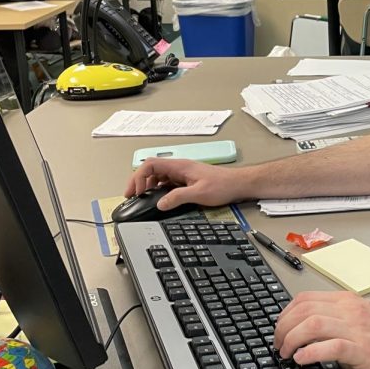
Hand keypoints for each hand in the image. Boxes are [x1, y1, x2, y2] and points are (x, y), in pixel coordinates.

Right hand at [125, 158, 248, 209]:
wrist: (238, 184)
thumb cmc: (222, 185)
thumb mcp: (199, 193)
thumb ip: (178, 197)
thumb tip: (160, 203)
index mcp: (179, 166)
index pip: (150, 164)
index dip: (138, 177)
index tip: (134, 192)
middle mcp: (178, 168)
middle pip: (151, 170)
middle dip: (138, 182)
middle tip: (132, 197)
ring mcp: (182, 174)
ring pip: (158, 177)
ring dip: (147, 186)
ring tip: (142, 199)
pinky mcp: (186, 181)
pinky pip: (166, 183)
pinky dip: (158, 190)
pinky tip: (158, 199)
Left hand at [275, 291, 369, 368]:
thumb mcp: (365, 319)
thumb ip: (341, 319)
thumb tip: (311, 328)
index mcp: (349, 302)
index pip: (306, 298)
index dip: (285, 314)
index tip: (280, 328)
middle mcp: (351, 311)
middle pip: (303, 310)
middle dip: (283, 327)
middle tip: (278, 344)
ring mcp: (357, 329)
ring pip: (312, 324)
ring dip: (291, 339)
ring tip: (286, 352)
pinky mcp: (363, 350)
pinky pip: (330, 346)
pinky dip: (311, 352)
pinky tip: (302, 359)